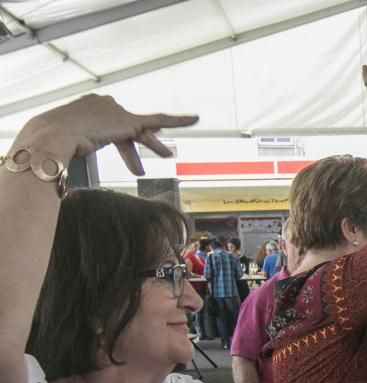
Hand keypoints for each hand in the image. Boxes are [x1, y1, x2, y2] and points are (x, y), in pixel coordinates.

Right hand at [20, 95, 196, 175]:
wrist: (52, 136)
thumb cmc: (48, 145)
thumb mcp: (58, 146)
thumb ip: (64, 152)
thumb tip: (54, 171)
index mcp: (85, 108)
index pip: (107, 127)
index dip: (116, 144)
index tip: (119, 155)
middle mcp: (102, 104)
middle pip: (124, 130)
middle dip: (131, 146)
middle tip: (139, 163)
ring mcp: (116, 111)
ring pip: (141, 130)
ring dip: (153, 145)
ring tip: (167, 154)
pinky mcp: (128, 121)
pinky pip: (158, 119)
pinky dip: (178, 120)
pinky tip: (195, 119)